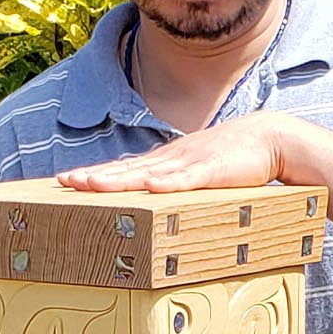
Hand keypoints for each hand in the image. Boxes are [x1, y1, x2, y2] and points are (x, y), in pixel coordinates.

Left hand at [57, 111, 298, 192]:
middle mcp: (171, 160)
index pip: (124, 169)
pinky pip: (188, 179)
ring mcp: (190, 163)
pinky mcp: (213, 170)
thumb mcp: (194, 170)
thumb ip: (173, 183)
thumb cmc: (229, 158)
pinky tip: (151, 187)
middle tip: (66, 181)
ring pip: (148, 173)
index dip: (96, 174)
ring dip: (119, 179)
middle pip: (126, 170)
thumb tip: (149, 196)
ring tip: (92, 184)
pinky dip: (169, 183)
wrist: (266, 137)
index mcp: (166, 162)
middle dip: (95, 176)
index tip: (67, 179)